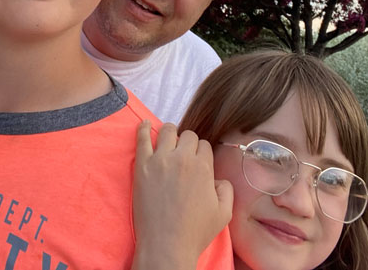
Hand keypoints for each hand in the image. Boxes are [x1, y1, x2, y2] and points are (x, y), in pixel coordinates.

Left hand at [131, 121, 232, 269]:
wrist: (166, 244)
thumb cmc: (195, 231)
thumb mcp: (224, 213)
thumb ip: (226, 190)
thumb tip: (218, 178)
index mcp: (203, 167)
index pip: (204, 145)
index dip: (201, 153)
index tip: (196, 161)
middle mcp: (182, 159)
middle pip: (188, 136)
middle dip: (187, 143)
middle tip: (183, 155)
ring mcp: (160, 160)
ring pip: (167, 131)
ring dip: (170, 133)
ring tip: (168, 140)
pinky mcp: (142, 166)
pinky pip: (141, 139)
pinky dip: (143, 129)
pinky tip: (144, 124)